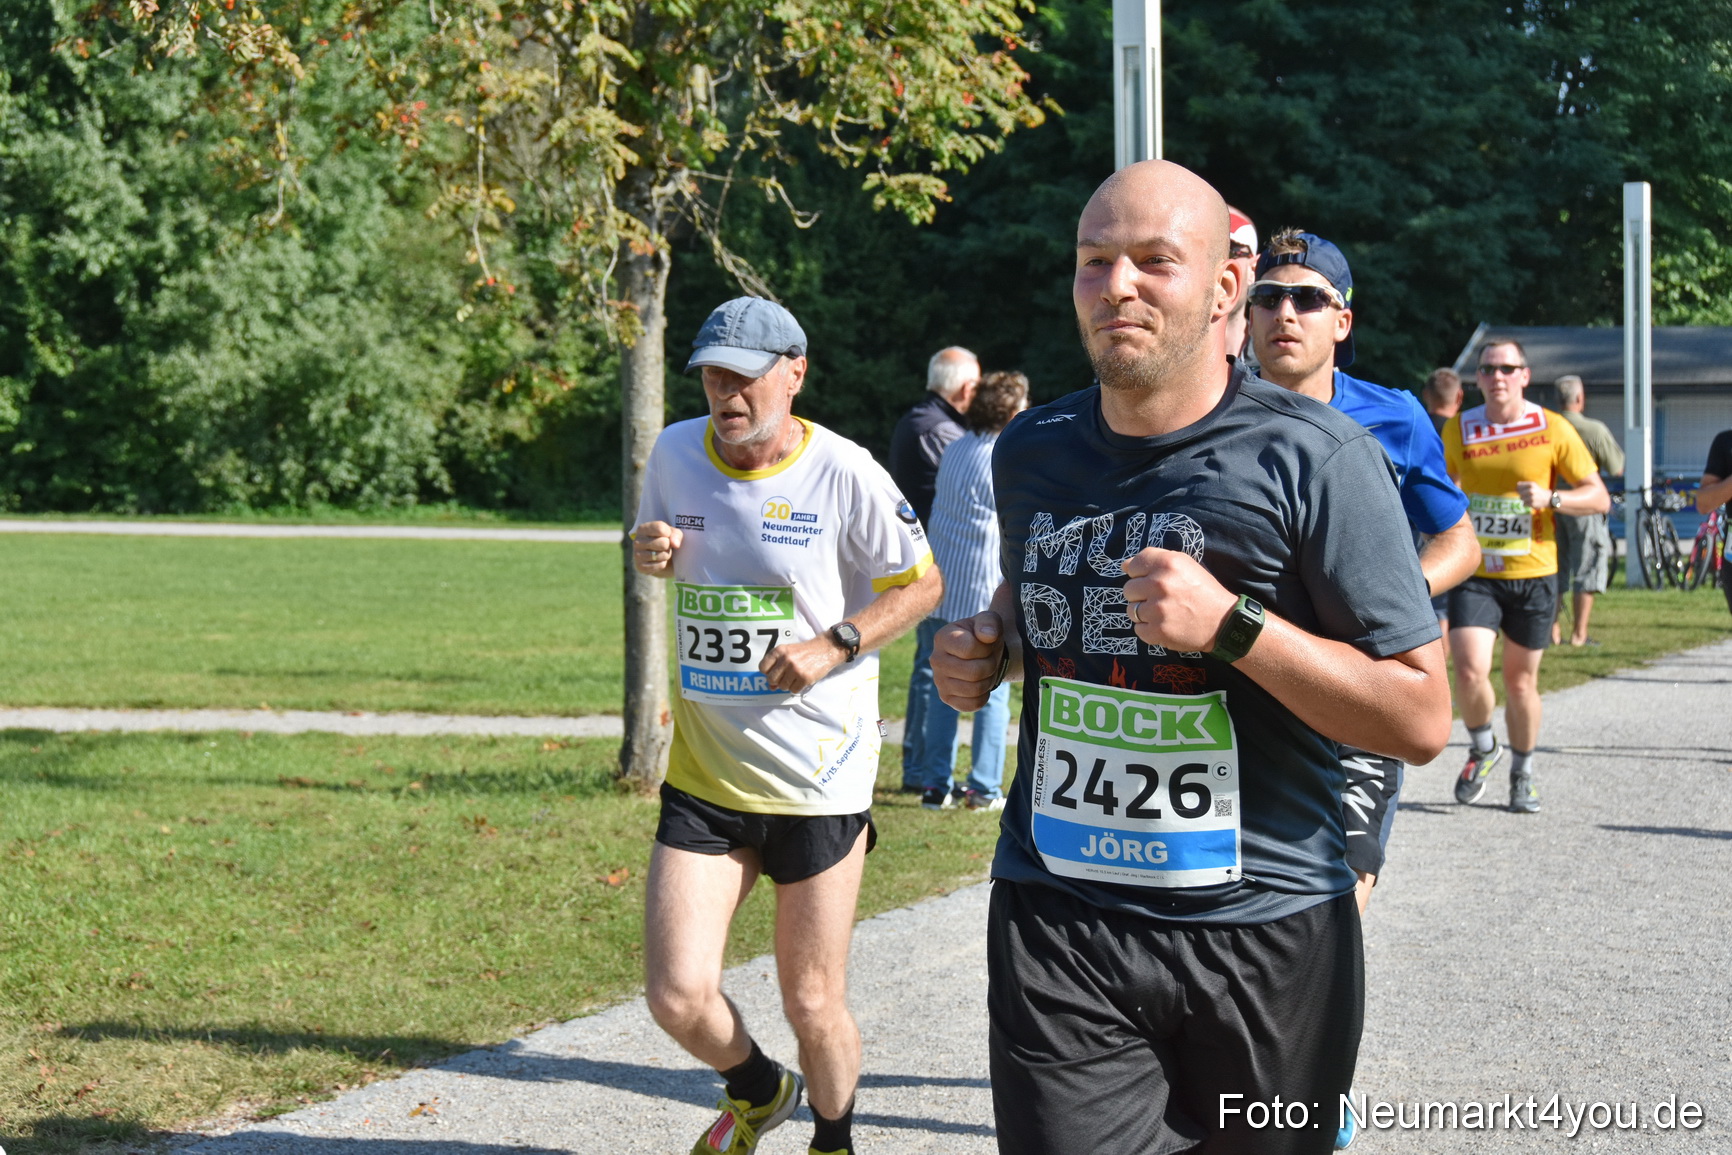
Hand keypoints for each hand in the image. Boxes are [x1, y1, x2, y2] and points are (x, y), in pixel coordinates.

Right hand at [630, 520, 682, 575]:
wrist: (659, 558)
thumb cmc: (665, 541)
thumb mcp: (672, 533)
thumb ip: (676, 535)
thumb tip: (675, 544)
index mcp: (642, 529)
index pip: (660, 528)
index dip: (669, 533)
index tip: (667, 535)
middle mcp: (637, 541)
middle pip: (663, 543)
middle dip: (669, 546)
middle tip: (665, 547)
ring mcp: (637, 555)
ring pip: (662, 555)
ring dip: (667, 555)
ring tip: (662, 553)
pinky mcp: (640, 567)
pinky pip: (660, 565)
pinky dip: (663, 564)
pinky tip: (658, 561)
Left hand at [758, 635, 845, 694]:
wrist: (824, 650)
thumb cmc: (804, 652)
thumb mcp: (788, 652)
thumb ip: (777, 666)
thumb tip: (771, 687)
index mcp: (779, 651)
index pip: (762, 667)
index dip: (767, 672)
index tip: (774, 672)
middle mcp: (786, 660)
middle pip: (771, 679)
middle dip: (777, 681)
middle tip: (785, 677)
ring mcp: (795, 669)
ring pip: (782, 687)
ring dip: (788, 685)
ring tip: (795, 677)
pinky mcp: (804, 678)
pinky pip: (793, 690)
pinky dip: (797, 688)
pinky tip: (801, 680)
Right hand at [933, 612, 1006, 711]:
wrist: (981, 654)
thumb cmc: (983, 636)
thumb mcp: (988, 622)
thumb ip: (989, 622)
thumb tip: (988, 635)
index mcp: (943, 638)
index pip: (969, 649)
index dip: (986, 648)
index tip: (987, 644)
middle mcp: (936, 660)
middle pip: (974, 672)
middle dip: (990, 665)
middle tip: (989, 659)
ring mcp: (939, 681)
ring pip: (975, 690)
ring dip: (988, 680)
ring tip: (985, 670)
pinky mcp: (946, 698)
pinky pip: (972, 704)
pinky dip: (984, 696)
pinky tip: (980, 683)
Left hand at [1121, 548, 1236, 653]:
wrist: (1223, 622)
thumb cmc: (1203, 591)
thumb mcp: (1185, 566)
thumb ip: (1155, 561)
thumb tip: (1125, 565)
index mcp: (1167, 563)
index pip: (1134, 565)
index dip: (1141, 574)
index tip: (1153, 581)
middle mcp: (1160, 583)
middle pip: (1128, 589)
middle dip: (1141, 595)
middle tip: (1160, 599)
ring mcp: (1157, 609)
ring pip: (1131, 610)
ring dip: (1144, 613)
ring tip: (1163, 613)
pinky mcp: (1157, 631)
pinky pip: (1138, 629)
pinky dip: (1149, 630)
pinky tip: (1165, 625)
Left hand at [1514, 481, 1550, 510]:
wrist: (1547, 498)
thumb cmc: (1537, 491)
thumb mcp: (1532, 485)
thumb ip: (1523, 485)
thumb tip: (1516, 487)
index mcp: (1531, 484)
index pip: (1518, 486)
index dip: (1518, 488)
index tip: (1519, 490)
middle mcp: (1531, 490)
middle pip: (1520, 493)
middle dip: (1521, 494)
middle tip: (1526, 495)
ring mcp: (1532, 497)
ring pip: (1521, 498)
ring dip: (1524, 499)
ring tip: (1530, 498)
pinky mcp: (1532, 504)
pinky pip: (1524, 504)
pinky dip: (1526, 503)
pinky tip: (1531, 502)